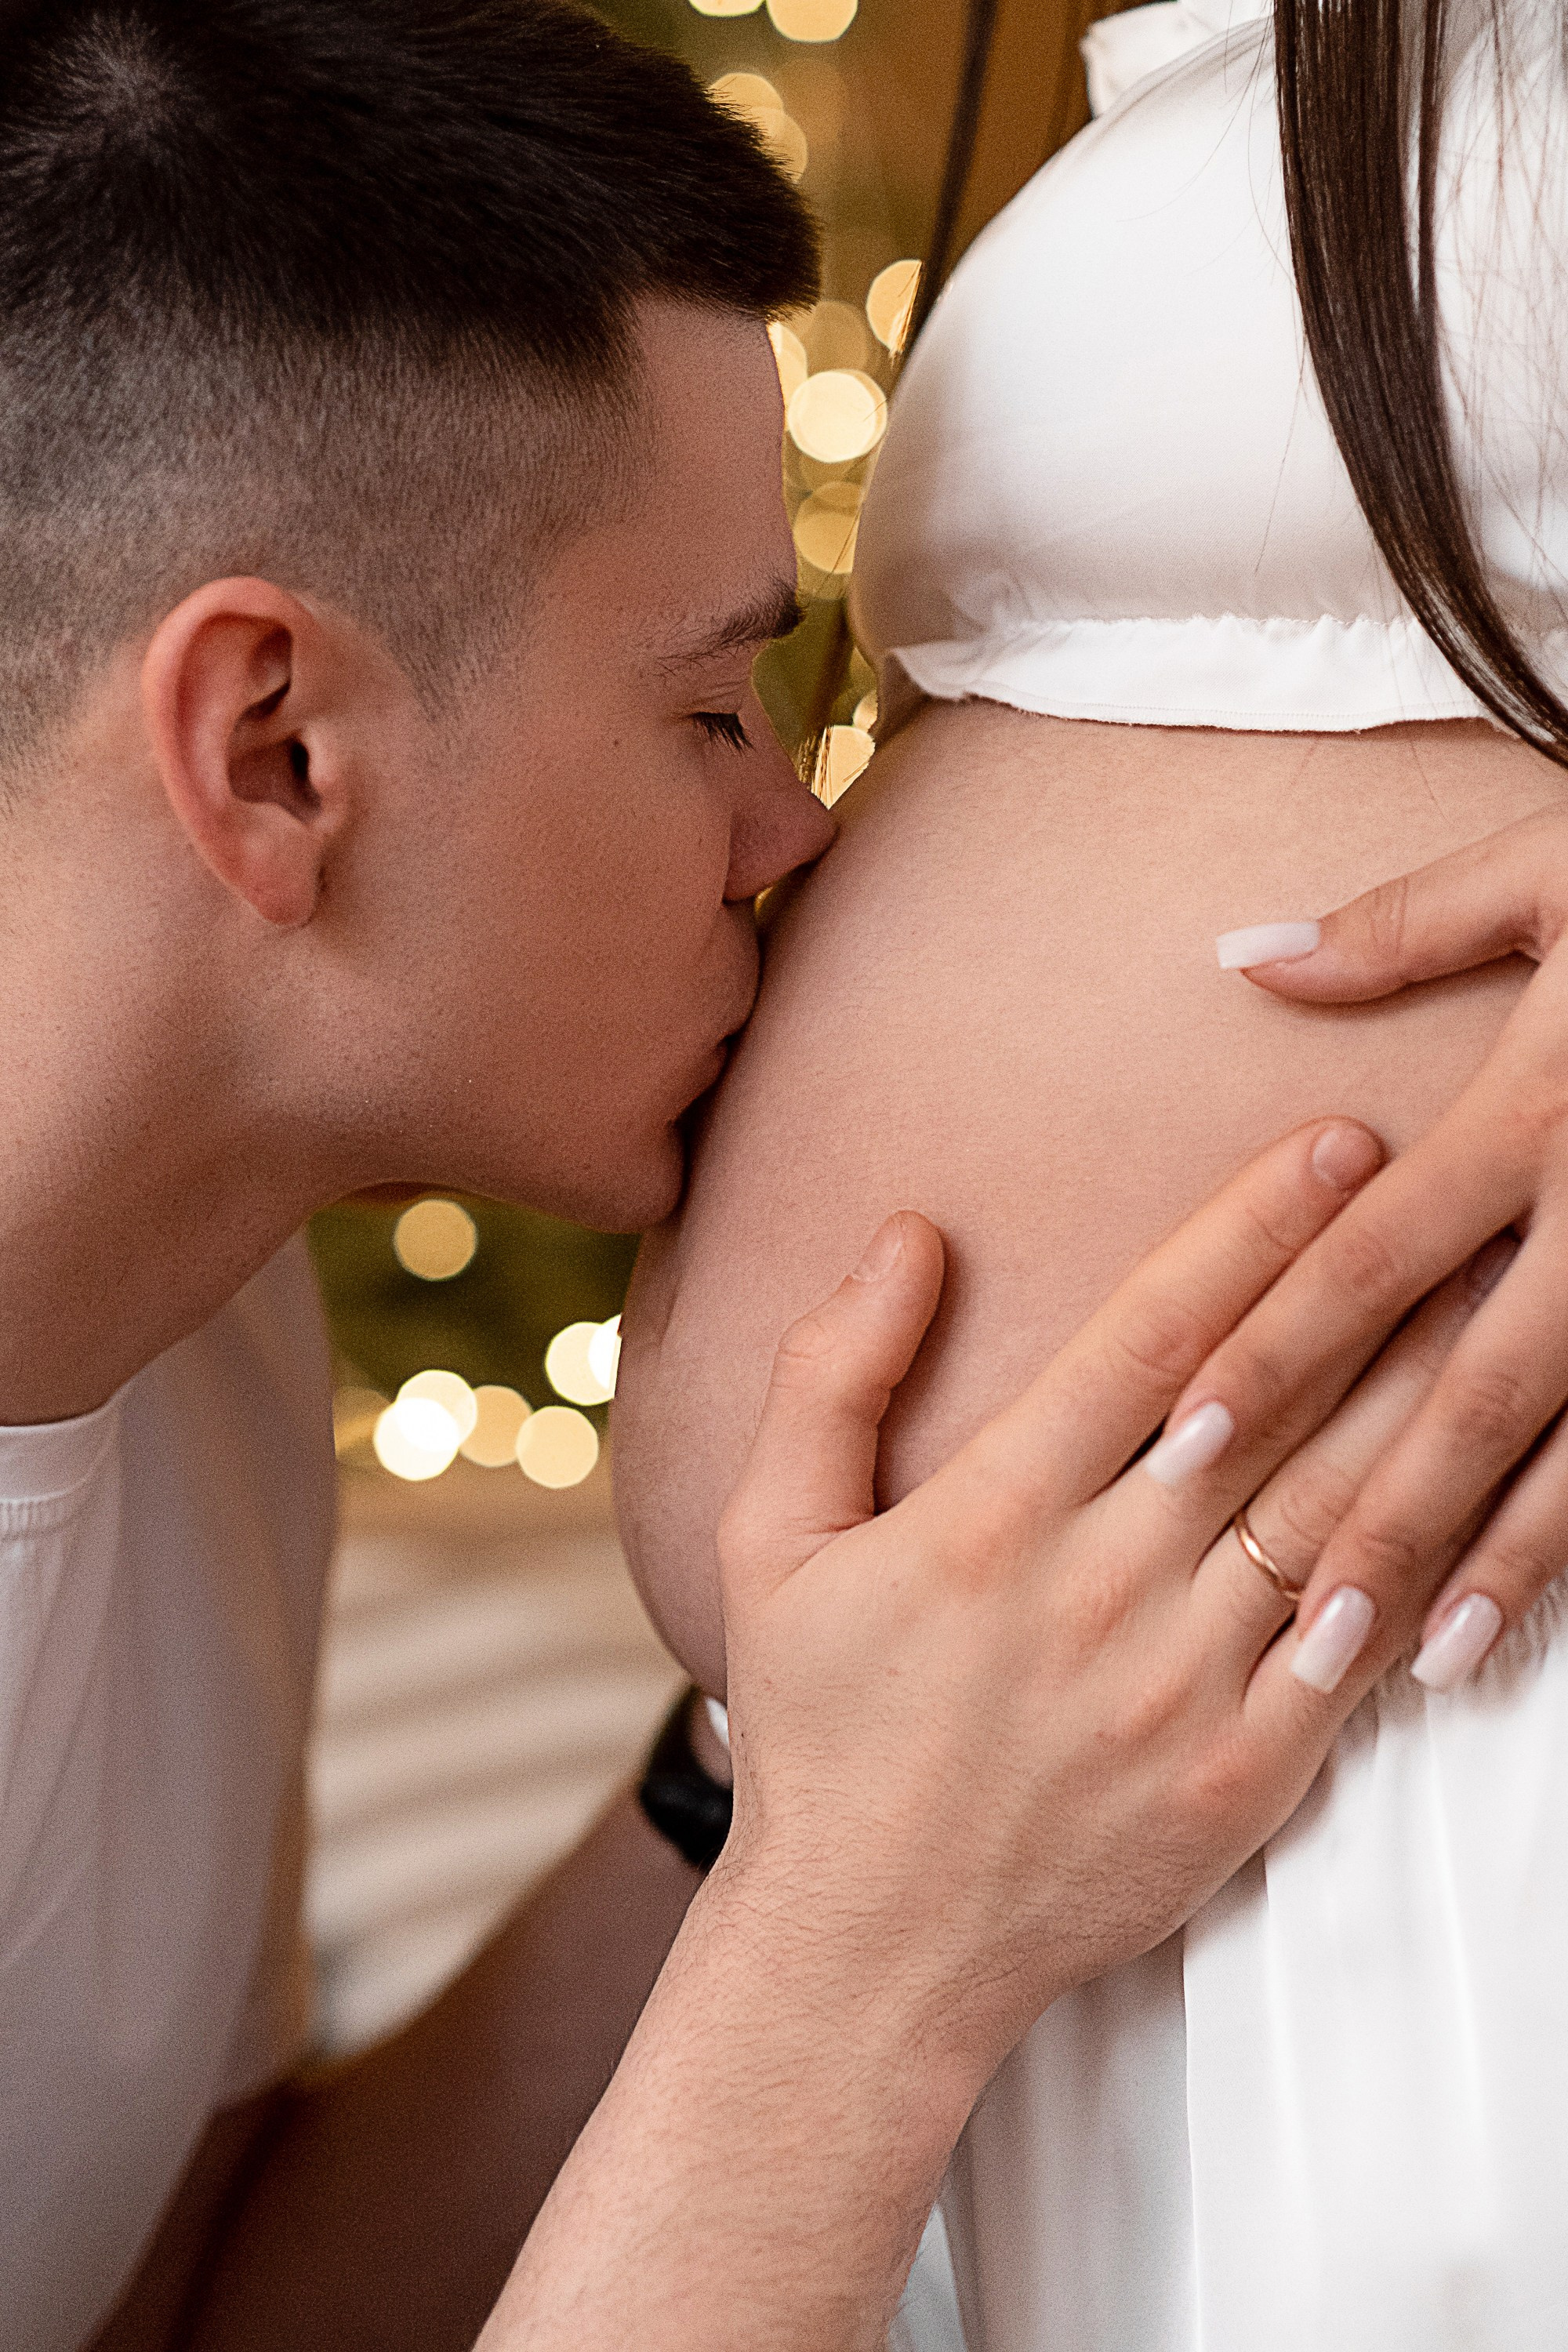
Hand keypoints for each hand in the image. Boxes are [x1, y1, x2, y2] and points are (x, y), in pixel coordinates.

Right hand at [712, 1118, 1488, 2091]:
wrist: (869, 1951)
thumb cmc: (822, 1731)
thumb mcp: (767, 1541)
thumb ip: (831, 1377)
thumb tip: (906, 1233)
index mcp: (990, 1518)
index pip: (1150, 1333)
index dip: (1250, 1225)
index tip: (1328, 1145)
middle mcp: (1100, 1591)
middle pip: (1271, 1406)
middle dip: (1374, 1281)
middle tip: (1456, 1189)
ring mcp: (1180, 1692)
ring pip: (1332, 1513)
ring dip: (1423, 1400)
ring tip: (1494, 1308)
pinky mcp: (1238, 1783)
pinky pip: (1353, 1657)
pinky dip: (1421, 1567)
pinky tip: (1476, 1491)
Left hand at [1198, 809, 1567, 1689]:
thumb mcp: (1553, 873)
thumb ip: (1401, 926)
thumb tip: (1242, 956)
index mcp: (1534, 1111)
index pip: (1374, 1255)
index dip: (1275, 1349)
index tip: (1181, 1446)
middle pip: (1473, 1386)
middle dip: (1383, 1510)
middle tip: (1293, 1626)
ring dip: (1503, 1561)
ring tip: (1418, 1660)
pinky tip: (1537, 1612)